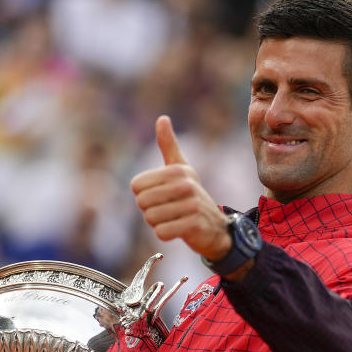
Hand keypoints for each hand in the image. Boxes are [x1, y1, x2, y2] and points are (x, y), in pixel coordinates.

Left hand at [131, 116, 230, 261]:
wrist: (215, 226)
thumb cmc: (190, 196)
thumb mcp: (180, 169)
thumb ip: (168, 145)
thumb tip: (162, 118)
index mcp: (178, 170)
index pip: (136, 186)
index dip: (143, 195)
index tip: (161, 196)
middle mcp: (186, 185)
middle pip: (142, 202)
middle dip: (150, 211)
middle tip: (168, 210)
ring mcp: (192, 205)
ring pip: (151, 219)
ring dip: (158, 223)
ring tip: (174, 219)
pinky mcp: (194, 225)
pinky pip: (162, 232)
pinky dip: (165, 234)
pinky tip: (179, 229)